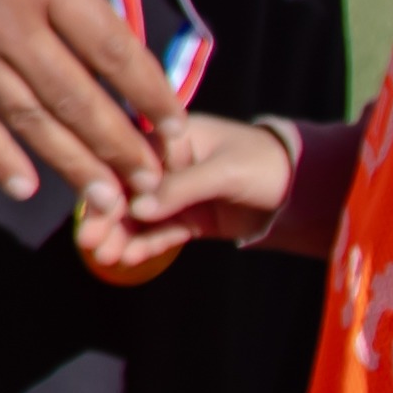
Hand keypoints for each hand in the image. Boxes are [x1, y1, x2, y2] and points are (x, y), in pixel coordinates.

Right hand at [0, 0, 183, 209]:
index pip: (111, 46)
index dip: (148, 90)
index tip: (175, 122)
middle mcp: (11, 21)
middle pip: (77, 97)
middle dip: (120, 145)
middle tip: (153, 183)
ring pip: (29, 117)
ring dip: (71, 162)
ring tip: (105, 197)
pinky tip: (24, 185)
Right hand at [77, 108, 295, 280]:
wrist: (305, 193)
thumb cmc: (266, 165)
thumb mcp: (224, 171)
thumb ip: (182, 187)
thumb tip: (138, 208)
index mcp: (170, 134)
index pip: (126, 156)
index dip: (105, 182)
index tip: (89, 208)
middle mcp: (166, 161)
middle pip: (127, 188)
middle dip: (107, 214)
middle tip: (87, 242)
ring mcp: (178, 192)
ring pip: (140, 214)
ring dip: (121, 234)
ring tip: (104, 257)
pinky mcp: (191, 218)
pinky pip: (162, 232)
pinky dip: (145, 244)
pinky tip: (127, 258)